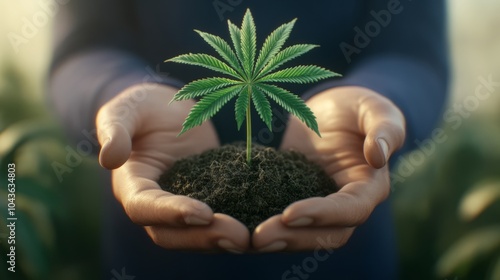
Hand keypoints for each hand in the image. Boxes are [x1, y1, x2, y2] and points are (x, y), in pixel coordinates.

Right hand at [96, 83, 249, 252]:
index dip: (171, 213)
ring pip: (198, 234)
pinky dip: (238, 222)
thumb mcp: (127, 109)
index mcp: (132, 185)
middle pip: (173, 233)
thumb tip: (109, 158)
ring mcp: (183, 204)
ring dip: (223, 239)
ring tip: (254, 237)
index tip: (203, 213)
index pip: (144, 207)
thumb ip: (116, 129)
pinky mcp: (208, 198)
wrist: (170, 110)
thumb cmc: (144, 107)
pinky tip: (263, 223)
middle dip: (204, 237)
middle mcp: (155, 204)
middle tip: (239, 236)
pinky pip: (219, 216)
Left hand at [252, 86, 405, 251]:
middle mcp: (344, 205)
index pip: (350, 210)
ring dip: (277, 239)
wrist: (332, 111)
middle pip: (325, 234)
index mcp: (369, 188)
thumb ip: (384, 129)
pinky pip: (279, 218)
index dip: (322, 215)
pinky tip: (237, 224)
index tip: (289, 213)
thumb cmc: (357, 107)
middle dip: (293, 238)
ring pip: (301, 234)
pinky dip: (262, 222)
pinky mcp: (293, 198)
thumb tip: (378, 156)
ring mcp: (317, 205)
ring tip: (247, 238)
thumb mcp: (374, 109)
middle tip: (258, 237)